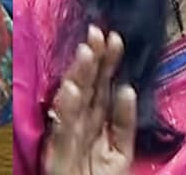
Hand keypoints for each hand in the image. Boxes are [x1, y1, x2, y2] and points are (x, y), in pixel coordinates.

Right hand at [42, 26, 136, 174]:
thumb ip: (124, 122)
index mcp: (93, 120)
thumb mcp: (119, 151)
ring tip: (86, 52)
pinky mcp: (58, 153)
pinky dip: (67, 109)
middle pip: (86, 87)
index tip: (113, 36)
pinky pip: (65, 129)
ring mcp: (67, 136)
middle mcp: (78, 122)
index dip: (106, 62)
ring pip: (74, 101)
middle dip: (92, 60)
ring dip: (79, 76)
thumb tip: (128, 88)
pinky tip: (71, 89)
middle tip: (98, 31)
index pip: (100, 85)